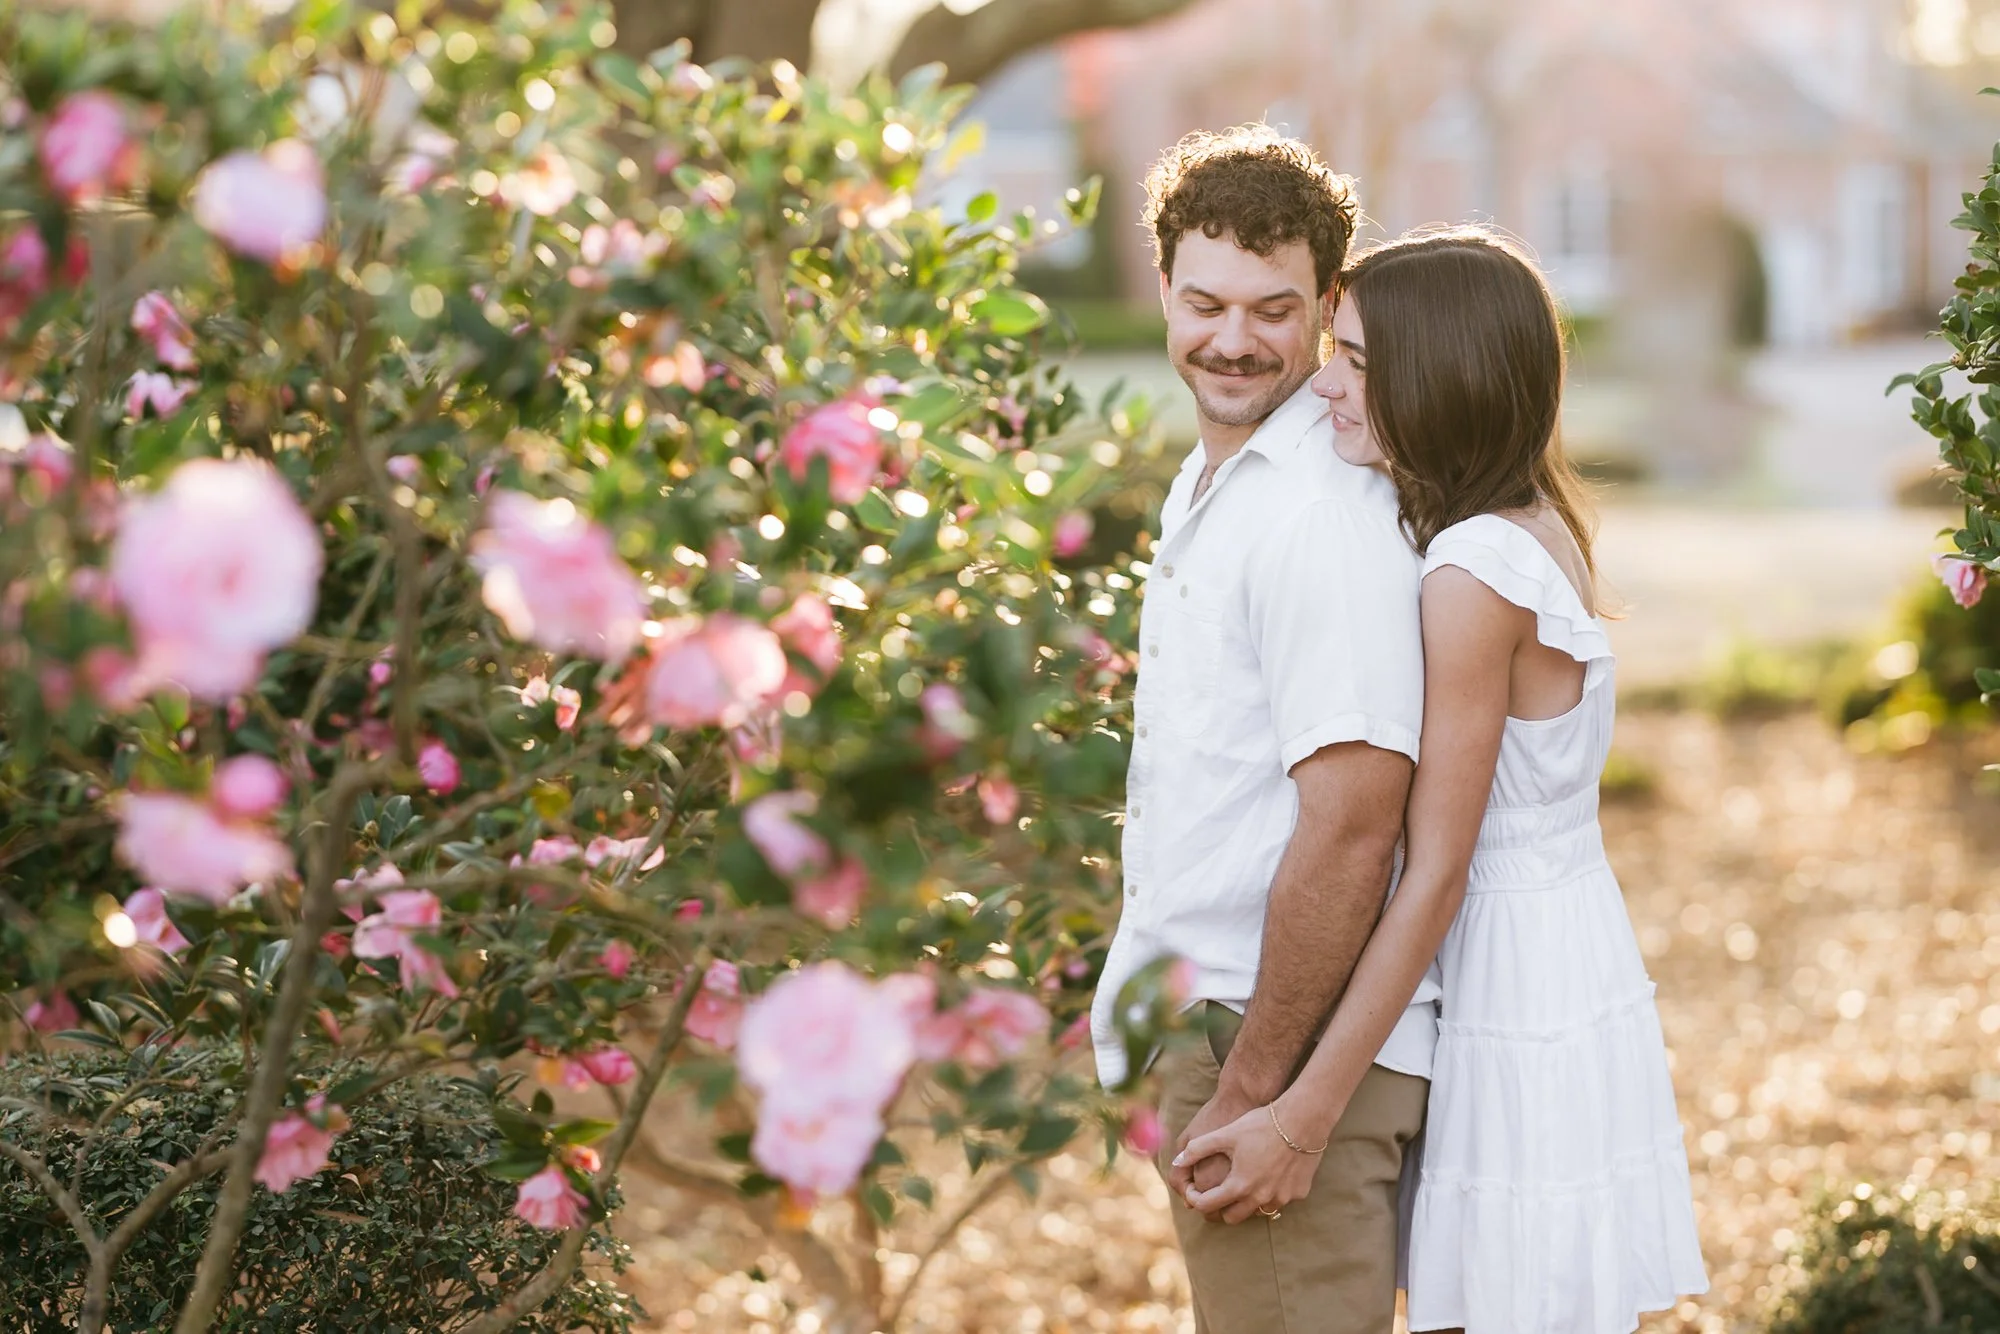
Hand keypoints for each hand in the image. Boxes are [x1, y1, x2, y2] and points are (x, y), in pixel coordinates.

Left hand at [1176, 1103, 1325, 1223]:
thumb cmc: (1261, 1124)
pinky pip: (1279, 1201)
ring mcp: (1281, 1198)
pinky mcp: (1298, 1193)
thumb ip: (1197, 1149)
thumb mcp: (1225, 1133)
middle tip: (1215, 1193)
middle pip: (1232, 1218)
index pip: (1207, 1206)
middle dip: (1219, 1208)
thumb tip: (1177, 1161)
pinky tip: (1268, 1175)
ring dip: (1246, 1204)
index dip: (1195, 1200)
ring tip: (1241, 1184)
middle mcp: (1260, 1198)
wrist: (1303, 1119)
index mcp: (1239, 1185)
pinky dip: (1270, 1195)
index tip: (1193, 1192)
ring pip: (1257, 1213)